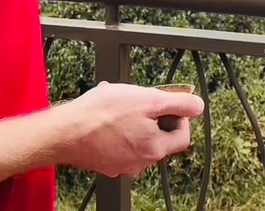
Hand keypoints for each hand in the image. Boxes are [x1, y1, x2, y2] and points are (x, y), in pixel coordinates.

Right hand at [54, 82, 203, 177]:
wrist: (65, 131)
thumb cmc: (103, 114)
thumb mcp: (149, 99)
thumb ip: (179, 103)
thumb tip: (198, 106)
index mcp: (155, 148)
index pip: (183, 136)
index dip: (180, 117)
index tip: (169, 104)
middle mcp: (141, 162)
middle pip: (159, 138)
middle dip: (153, 117)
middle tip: (139, 102)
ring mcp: (121, 165)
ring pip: (138, 140)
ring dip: (134, 122)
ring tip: (118, 106)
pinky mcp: (105, 162)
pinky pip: (120, 144)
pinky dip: (117, 130)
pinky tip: (106, 116)